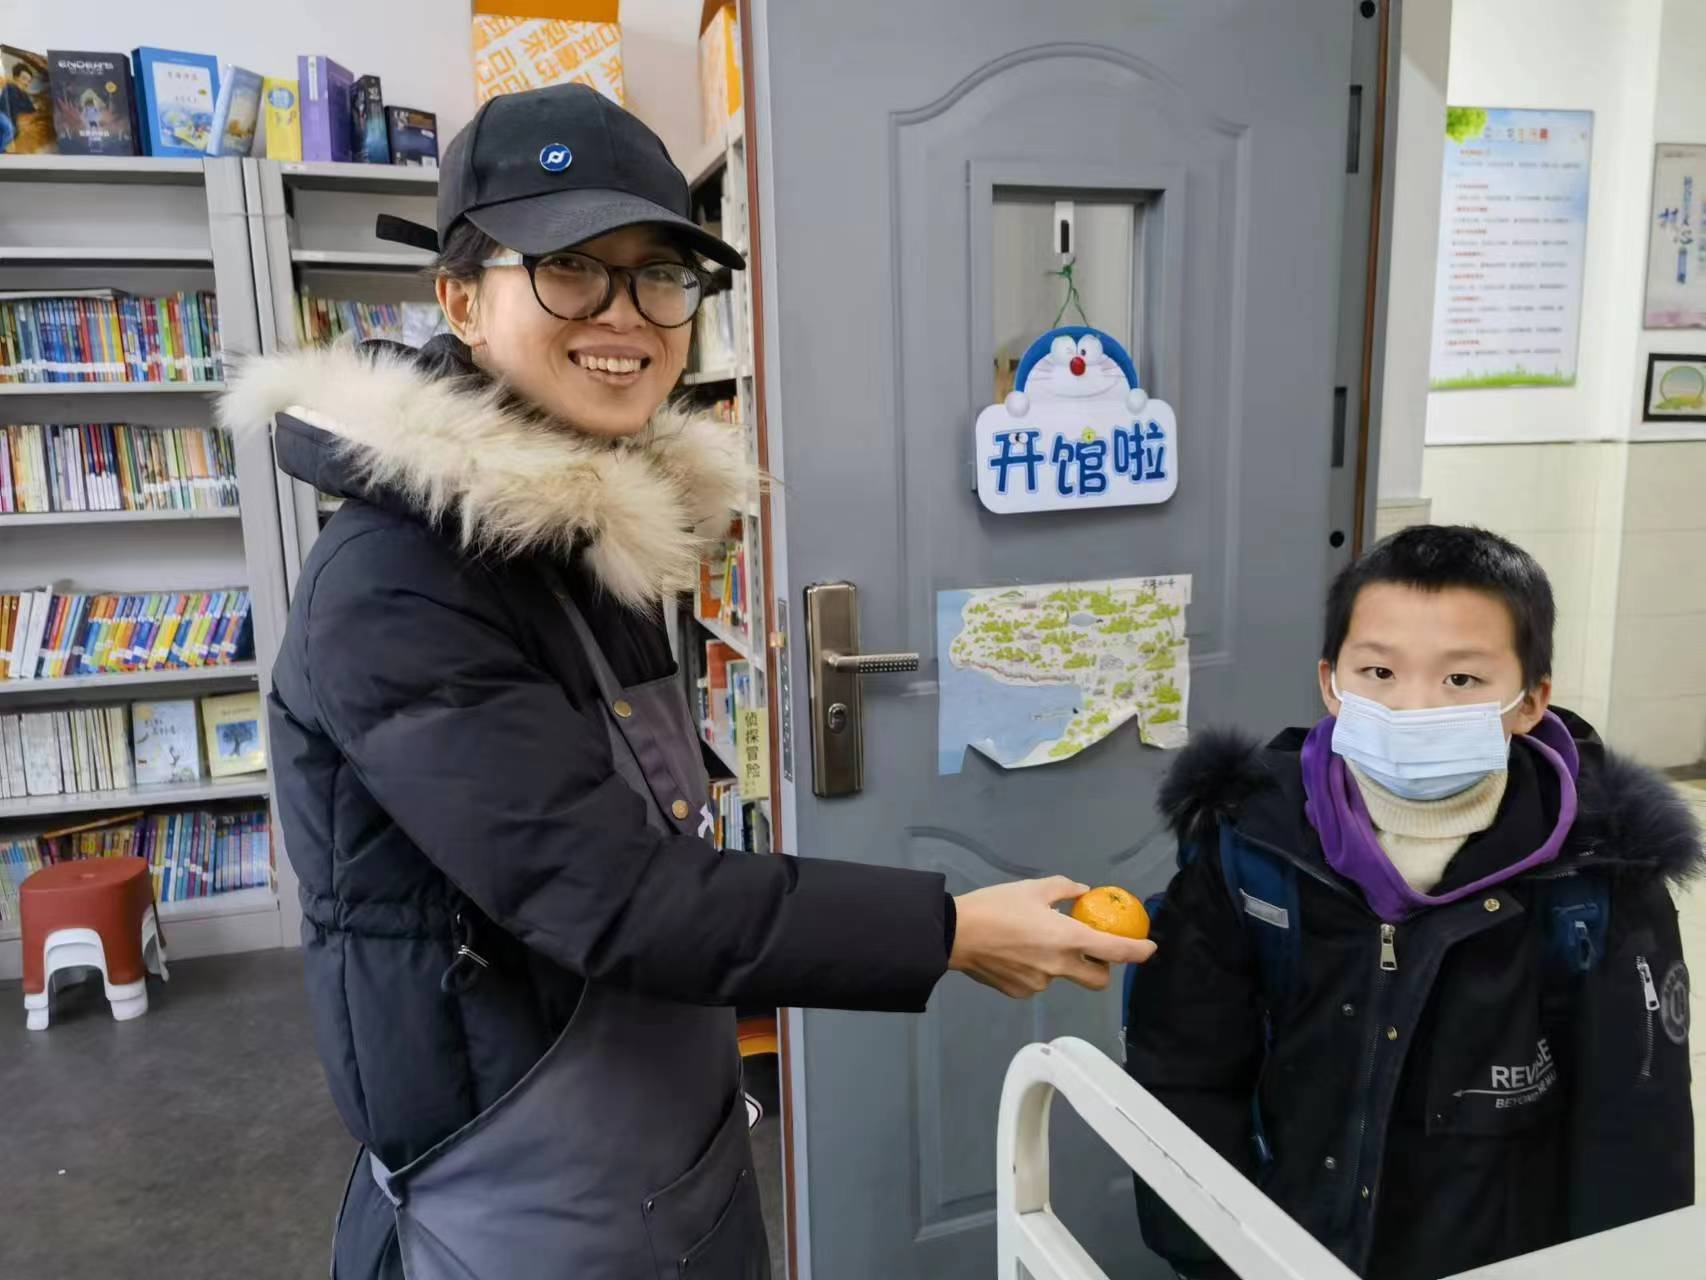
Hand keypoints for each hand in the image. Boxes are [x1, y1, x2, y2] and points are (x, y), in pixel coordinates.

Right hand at [949, 876, 1156, 998]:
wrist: (954, 934)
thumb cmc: (996, 906)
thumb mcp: (1032, 888)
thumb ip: (1064, 890)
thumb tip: (1082, 893)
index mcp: (1067, 938)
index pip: (1116, 951)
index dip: (1138, 951)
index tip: (1150, 948)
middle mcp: (1059, 966)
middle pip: (1098, 978)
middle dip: (1103, 968)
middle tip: (1092, 950)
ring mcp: (1040, 984)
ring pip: (1064, 976)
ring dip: (1062, 962)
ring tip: (1033, 941)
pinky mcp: (1021, 992)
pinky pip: (1039, 980)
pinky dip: (1037, 968)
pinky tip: (1015, 953)